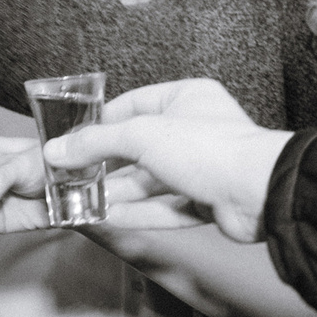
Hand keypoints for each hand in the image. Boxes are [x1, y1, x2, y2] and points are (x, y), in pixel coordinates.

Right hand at [0, 80, 293, 242]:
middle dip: (103, 165)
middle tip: (67, 177)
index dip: (98, 124)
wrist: (259, 193)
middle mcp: (194, 130)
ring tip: (77, 201)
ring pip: (148, 181)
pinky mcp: (206, 202)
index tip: (68, 140)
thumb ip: (97, 143)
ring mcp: (201, 168)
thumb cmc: (210, 148)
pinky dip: (134, 213)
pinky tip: (103, 219)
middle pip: (137, 148)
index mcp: (186, 98)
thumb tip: (57, 150)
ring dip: (115, 193)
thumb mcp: (142, 136)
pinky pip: (162, 207)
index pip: (131, 105)